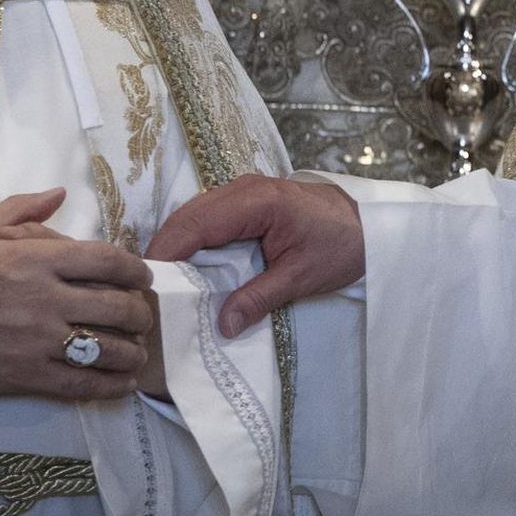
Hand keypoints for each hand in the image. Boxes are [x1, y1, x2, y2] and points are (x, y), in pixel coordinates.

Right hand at [0, 188, 157, 402]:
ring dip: (131, 351)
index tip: (142, 277)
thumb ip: (24, 208)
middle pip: (115, 306)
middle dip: (138, 313)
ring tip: (138, 352)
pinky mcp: (27, 376)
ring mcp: (39, 340)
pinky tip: (122, 383)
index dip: (134, 270)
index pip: (106, 260)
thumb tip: (60, 192)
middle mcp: (46, 298)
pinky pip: (80, 384)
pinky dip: (109, 385)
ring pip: (105, 348)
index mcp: (37, 259)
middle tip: (142, 316)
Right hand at [147, 174, 366, 337]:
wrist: (368, 223)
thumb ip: (258, 298)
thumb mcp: (301, 277)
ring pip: (194, 214)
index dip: (167, 252)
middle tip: (146, 290)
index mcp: (256, 202)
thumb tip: (220, 327)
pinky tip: (188, 269)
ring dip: (176, 245)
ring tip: (162, 284)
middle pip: (188, 216)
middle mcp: (243, 188)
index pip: (197, 224)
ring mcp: (243, 191)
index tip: (146, 284)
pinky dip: (192, 240)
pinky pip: (209, 217)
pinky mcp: (246, 201)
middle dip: (164, 250)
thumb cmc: (340, 245)